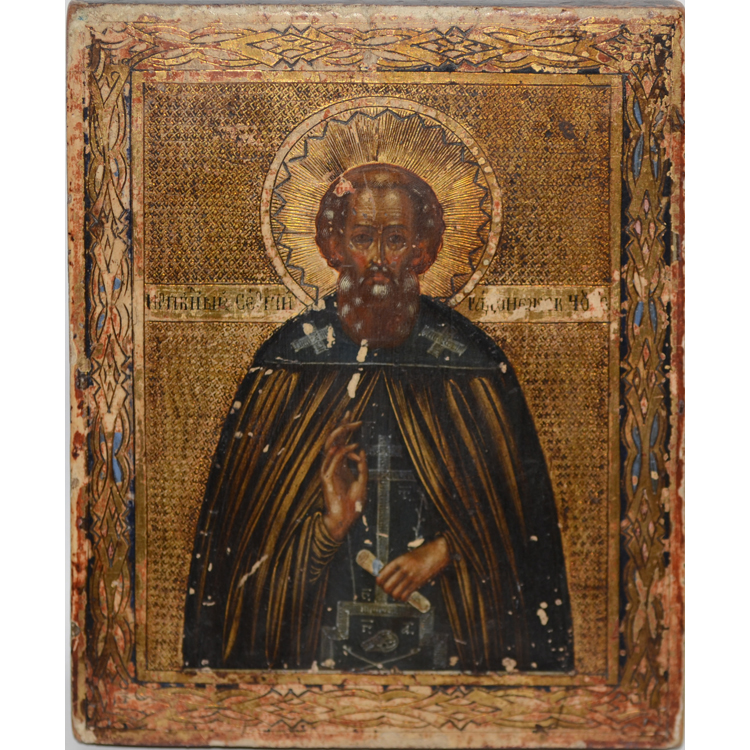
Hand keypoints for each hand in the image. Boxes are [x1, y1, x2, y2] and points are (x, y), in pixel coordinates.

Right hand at [320, 411, 367, 541]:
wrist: (345, 520)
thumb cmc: (353, 504)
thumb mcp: (362, 482)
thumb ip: (362, 467)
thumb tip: (360, 449)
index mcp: (341, 465)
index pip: (342, 443)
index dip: (347, 430)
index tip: (356, 419)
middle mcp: (333, 466)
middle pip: (335, 441)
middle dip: (342, 427)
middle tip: (351, 415)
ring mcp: (328, 471)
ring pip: (330, 448)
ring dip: (339, 437)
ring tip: (348, 427)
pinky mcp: (326, 479)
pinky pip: (332, 463)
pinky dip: (341, 454)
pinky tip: (351, 447)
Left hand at [376, 537, 450, 601]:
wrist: (437, 553)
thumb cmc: (422, 555)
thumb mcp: (406, 556)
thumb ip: (396, 565)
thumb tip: (384, 575)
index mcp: (399, 560)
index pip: (382, 574)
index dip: (379, 581)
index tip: (380, 583)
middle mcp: (404, 569)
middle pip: (387, 586)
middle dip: (385, 590)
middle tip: (388, 589)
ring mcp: (411, 577)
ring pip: (395, 593)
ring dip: (394, 595)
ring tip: (396, 593)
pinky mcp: (418, 583)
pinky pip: (405, 595)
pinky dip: (403, 598)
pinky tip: (404, 595)